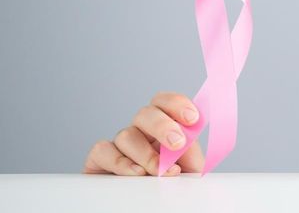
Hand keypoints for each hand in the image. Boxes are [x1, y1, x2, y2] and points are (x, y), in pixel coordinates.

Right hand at [83, 91, 204, 175]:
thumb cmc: (174, 186)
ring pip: (126, 134)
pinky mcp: (100, 160)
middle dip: (162, 126)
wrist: (157, 207)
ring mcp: (120, 145)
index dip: (177, 104)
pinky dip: (120, 161)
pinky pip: (103, 150)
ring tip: (159, 171)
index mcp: (165, 127)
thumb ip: (190, 150)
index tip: (192, 119)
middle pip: (145, 113)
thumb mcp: (190, 168)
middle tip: (177, 143)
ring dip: (145, 153)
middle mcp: (141, 132)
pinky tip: (136, 173)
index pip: (165, 103)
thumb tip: (187, 137)